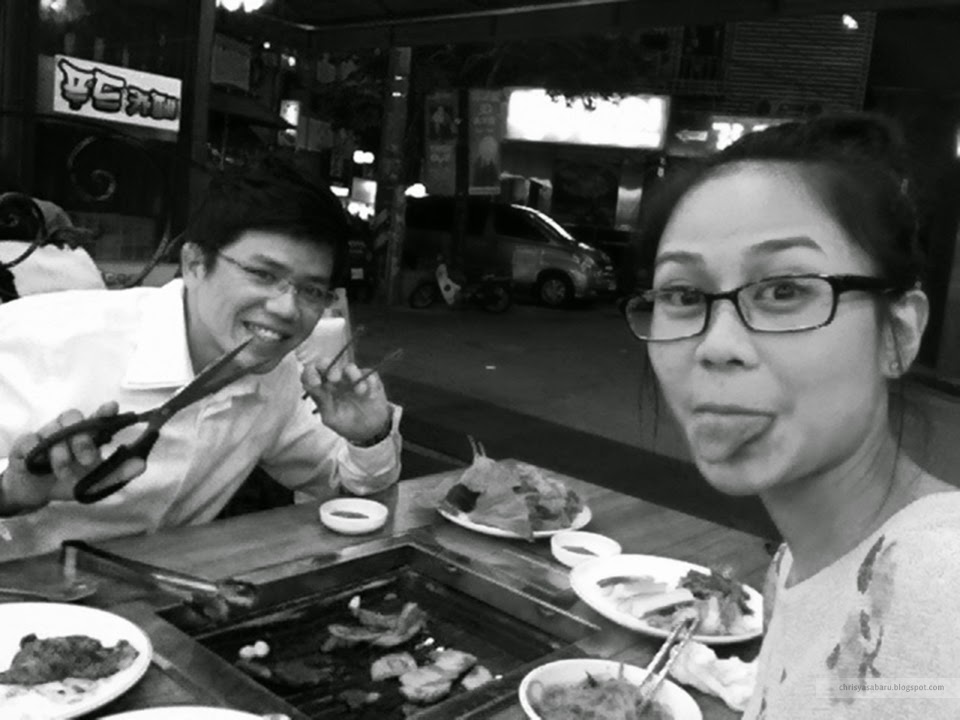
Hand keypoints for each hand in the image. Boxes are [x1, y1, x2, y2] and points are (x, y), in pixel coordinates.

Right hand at [1, 402, 145, 512]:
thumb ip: (118, 473)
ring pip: (53, 430)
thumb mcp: (95, 482)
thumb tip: (142, 464)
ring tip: (64, 471)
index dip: (105, 411)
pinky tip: (37, 461)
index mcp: (87, 435)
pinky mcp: (25, 443)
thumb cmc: (70, 480)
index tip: (112, 407)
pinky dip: (35, 450)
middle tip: (88, 460)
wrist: (37, 492)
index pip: (97, 417)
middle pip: (75, 420)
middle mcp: (67, 430)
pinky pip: (30, 439)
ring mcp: (46, 434)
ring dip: (61, 452)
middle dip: (83, 440)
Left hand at [301, 360, 391, 444]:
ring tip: (360, 392)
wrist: (369, 431)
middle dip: (330, 367)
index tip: (316, 383)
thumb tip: (312, 387)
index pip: (310, 373)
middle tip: (335, 378)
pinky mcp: (368, 379)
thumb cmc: (346, 424)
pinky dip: (370, 383)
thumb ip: (322, 402)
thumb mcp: (331, 418)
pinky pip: (369, 374)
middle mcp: (335, 380)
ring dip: (354, 376)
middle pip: (327, 364)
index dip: (310, 373)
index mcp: (322, 388)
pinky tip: (371, 396)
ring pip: (350, 367)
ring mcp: (352, 378)